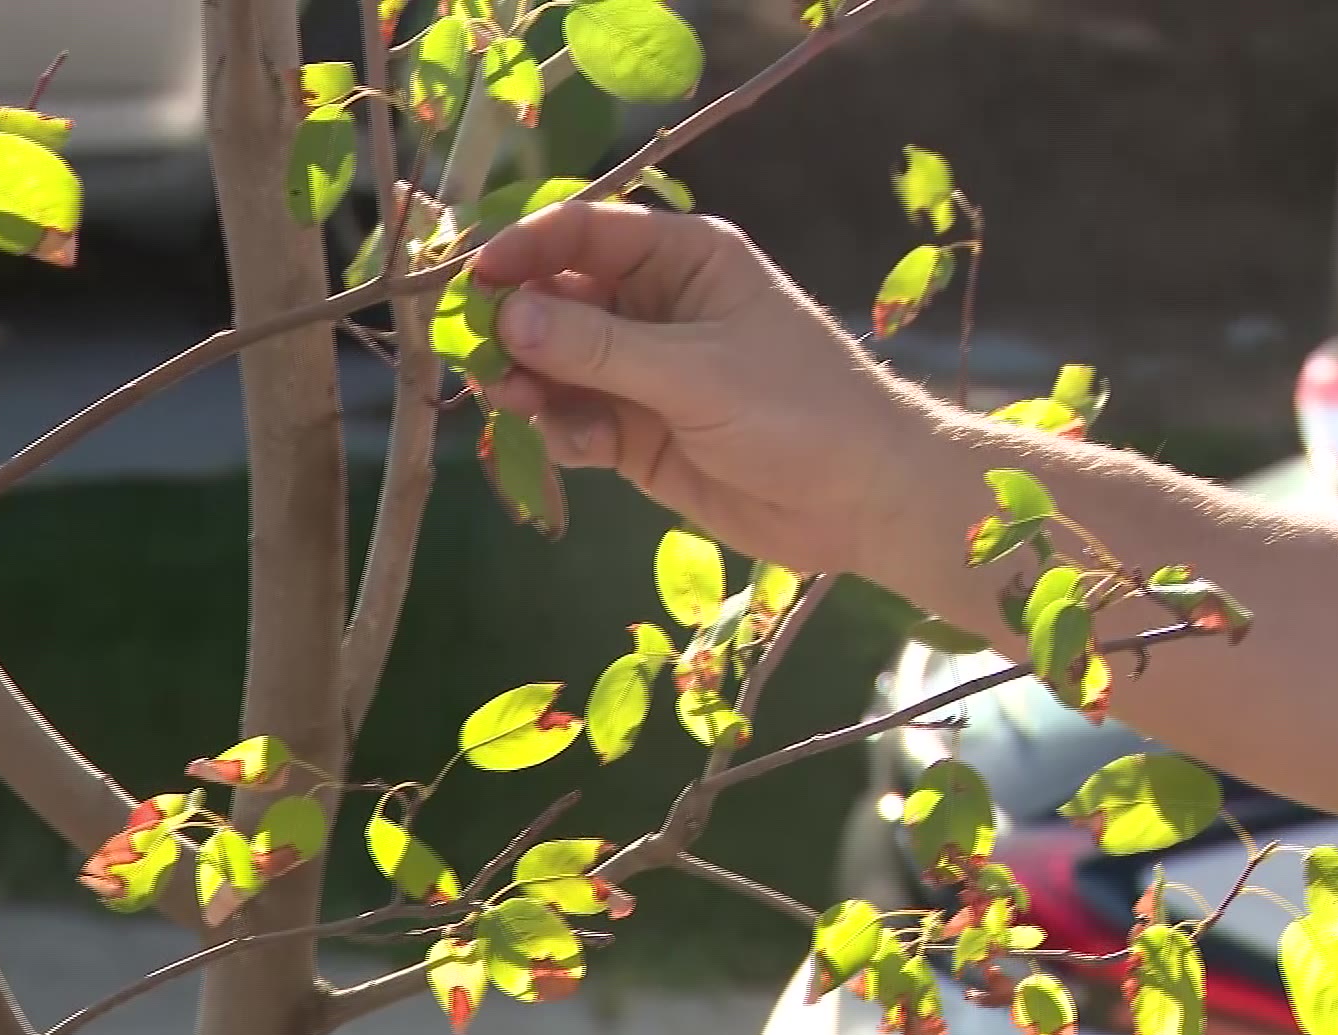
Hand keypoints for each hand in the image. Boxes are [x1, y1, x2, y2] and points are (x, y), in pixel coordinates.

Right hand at [472, 199, 919, 574]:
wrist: (863, 499)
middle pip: (558, 300)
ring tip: (519, 403)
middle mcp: (656, 307)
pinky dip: (563, 431)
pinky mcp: (638, 435)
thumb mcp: (697, 371)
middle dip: (517, 325)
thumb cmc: (798, 409)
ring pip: (558, 365)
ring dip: (531, 382)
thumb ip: (599, 348)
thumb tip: (508, 316)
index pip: (585, 233)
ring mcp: (643, 374)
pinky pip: (576, 421)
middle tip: (481, 357)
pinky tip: (575, 446)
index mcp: (684, 260)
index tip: (474, 280)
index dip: (526, 249)